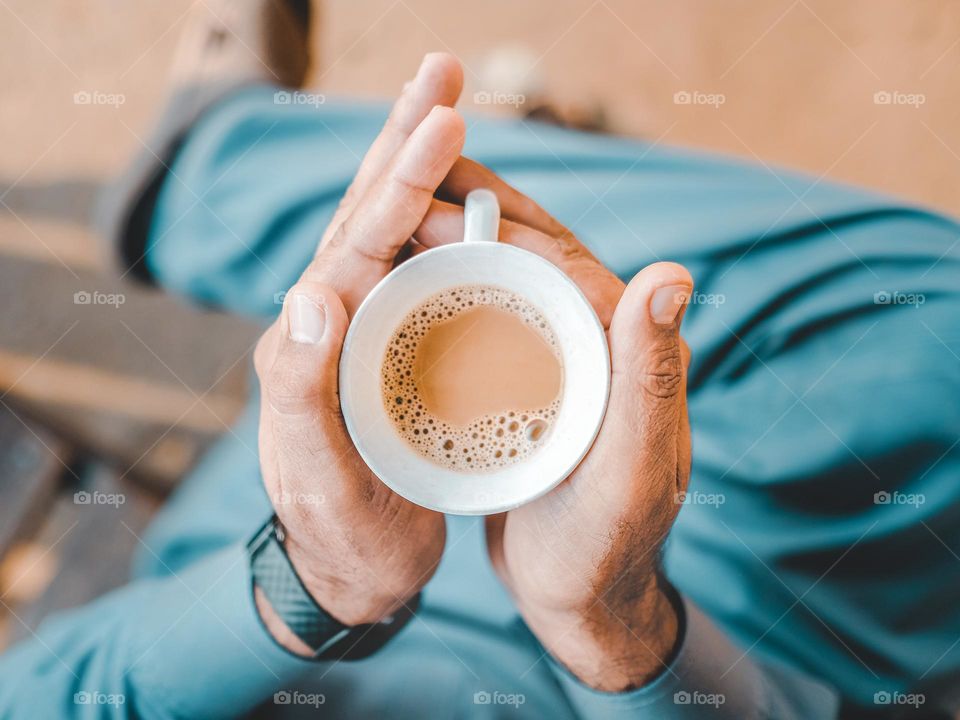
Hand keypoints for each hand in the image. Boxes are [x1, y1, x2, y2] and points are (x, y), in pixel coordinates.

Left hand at [252, 53, 465, 652]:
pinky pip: (415, 267)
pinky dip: (439, 219)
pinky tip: (464, 195)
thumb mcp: (318, 476)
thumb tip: (310, 291)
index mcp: (311, 340)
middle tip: (442, 72)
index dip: (401, 179)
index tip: (446, 118)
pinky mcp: (389, 346)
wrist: (348, 570)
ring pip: (392, 230)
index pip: (358, 243)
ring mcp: (361, 329)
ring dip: (418, 165)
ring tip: (449, 109)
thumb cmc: (336, 531)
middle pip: (368, 212)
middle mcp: (330, 320)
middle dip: (404, 139)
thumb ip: (300, 391)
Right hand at [414, 159, 692, 690]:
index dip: (488, 221)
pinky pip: (485, 309)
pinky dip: (445, 282)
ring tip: (387, 221)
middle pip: (528, 247)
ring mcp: (559, 352)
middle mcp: (597, 335)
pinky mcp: (529, 374)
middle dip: (463, 207)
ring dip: (450, 236)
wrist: (582, 594)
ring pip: (502, 270)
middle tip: (391, 187)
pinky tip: (401, 280)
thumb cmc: (606, 545)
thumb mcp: (630, 472)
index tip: (419, 204)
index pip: (557, 256)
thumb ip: (652, 378)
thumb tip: (671, 276)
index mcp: (625, 344)